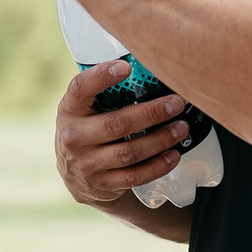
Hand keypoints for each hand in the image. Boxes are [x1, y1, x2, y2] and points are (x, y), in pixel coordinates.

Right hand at [53, 61, 189, 207]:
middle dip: (151, 113)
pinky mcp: (103, 184)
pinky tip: (174, 155)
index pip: (80, 88)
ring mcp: (87, 164)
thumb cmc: (86, 129)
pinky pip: (135, 176)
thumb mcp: (82, 109)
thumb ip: (102, 92)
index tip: (126, 67)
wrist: (74, 175)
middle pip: (116, 124)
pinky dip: (158, 166)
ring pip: (129, 152)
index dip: (101, 76)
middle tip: (176, 103)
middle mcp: (73, 137)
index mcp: (69, 110)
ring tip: (182, 127)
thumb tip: (149, 66)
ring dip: (160, 140)